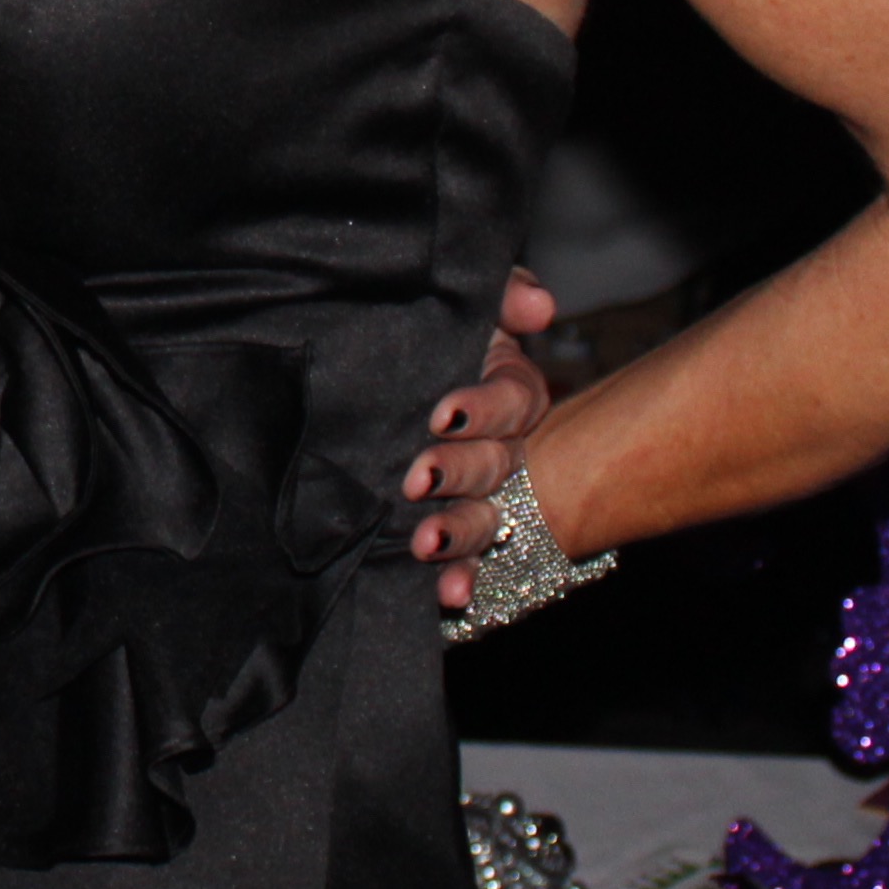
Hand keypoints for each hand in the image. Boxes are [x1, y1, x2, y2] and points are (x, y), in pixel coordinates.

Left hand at [412, 268, 563, 609]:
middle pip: (496, 464)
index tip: (443, 412)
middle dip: (460, 473)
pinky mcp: (445, 527)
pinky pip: (467, 561)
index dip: (485, 408)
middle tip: (416, 478)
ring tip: (427, 543)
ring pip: (485, 518)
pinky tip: (449, 597)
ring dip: (462, 533)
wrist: (349, 357)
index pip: (515, 400)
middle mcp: (495, 443)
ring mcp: (471, 492)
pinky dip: (463, 580)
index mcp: (502, 387)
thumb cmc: (413, 326)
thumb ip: (496, 291)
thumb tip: (540, 304)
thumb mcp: (452, 301)